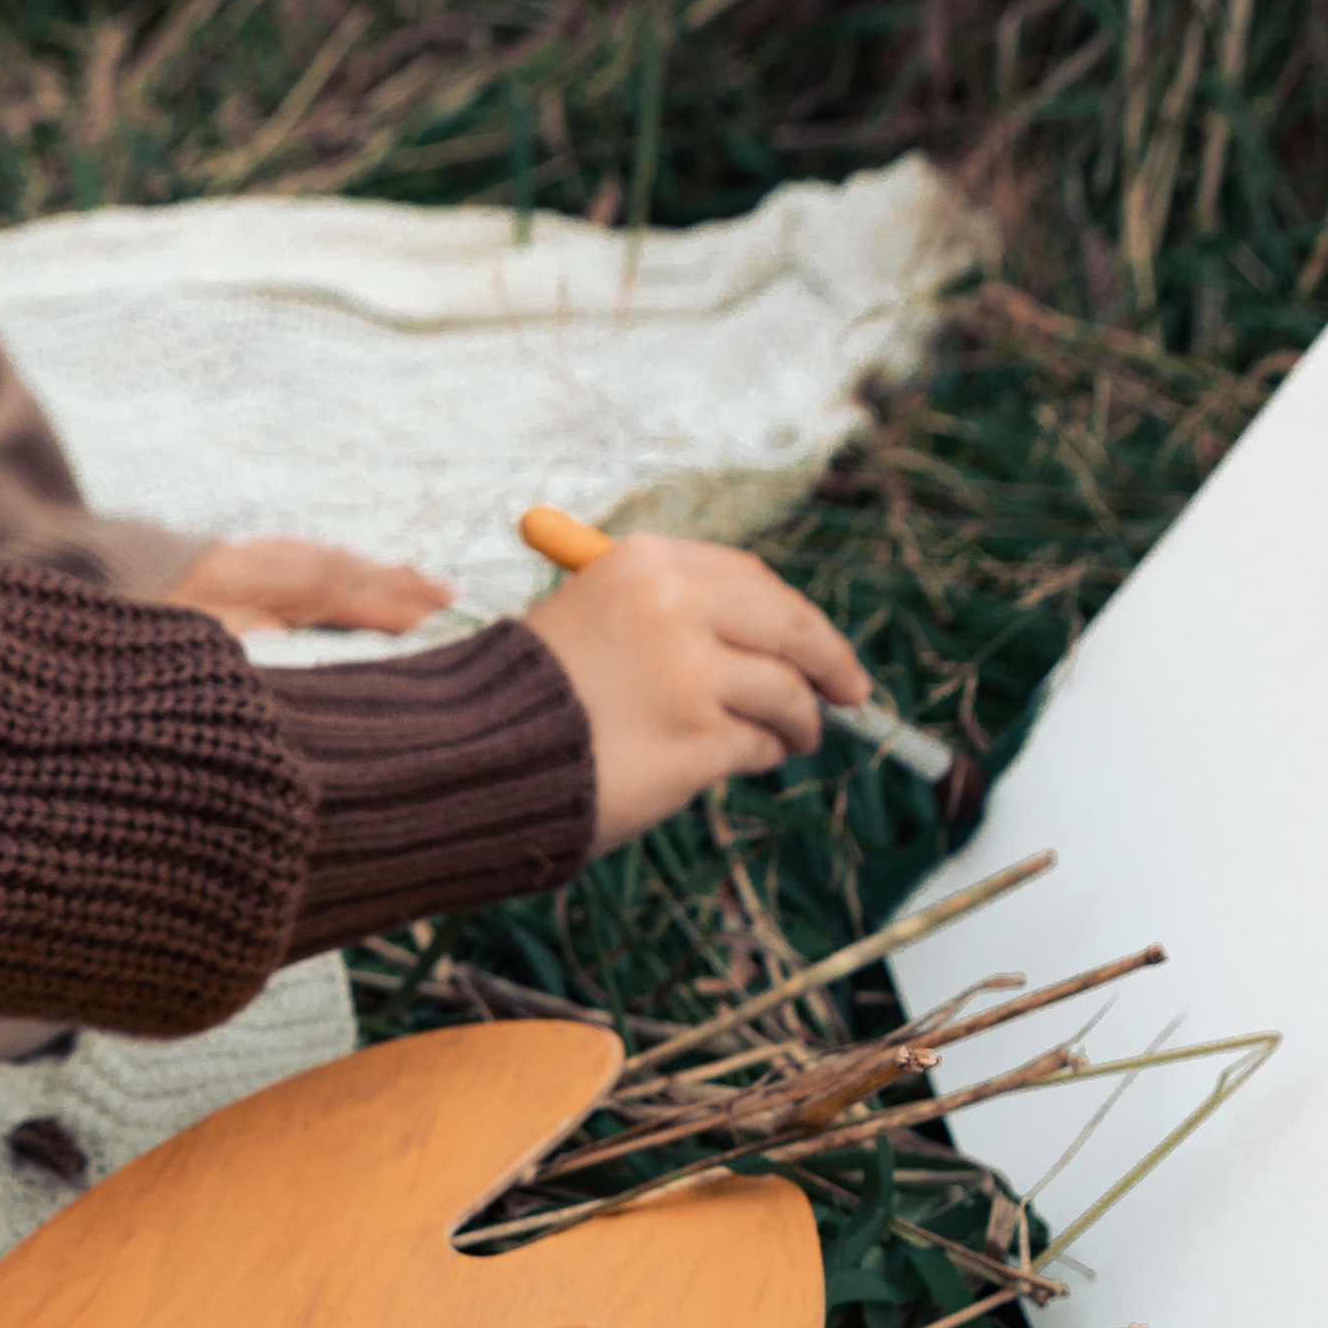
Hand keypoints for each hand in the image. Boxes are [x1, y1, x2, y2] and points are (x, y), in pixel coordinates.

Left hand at [168, 536, 454, 634]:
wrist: (114, 567)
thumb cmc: (152, 610)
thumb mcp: (185, 632)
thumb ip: (232, 635)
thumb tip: (282, 639)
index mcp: (268, 583)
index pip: (347, 595)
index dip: (395, 610)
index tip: (440, 623)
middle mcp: (280, 562)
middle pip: (358, 575)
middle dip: (409, 590)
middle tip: (459, 605)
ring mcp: (274, 553)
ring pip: (347, 564)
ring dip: (391, 577)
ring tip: (436, 591)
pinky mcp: (263, 555)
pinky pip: (326, 559)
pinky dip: (359, 569)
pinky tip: (372, 575)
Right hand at [523, 536, 871, 848]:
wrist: (475, 762)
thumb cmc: (524, 700)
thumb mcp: (588, 618)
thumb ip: (666, 615)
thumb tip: (757, 640)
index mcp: (645, 564)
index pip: (750, 580)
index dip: (790, 614)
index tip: (812, 638)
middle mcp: (675, 607)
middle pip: (790, 625)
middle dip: (830, 661)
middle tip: (851, 691)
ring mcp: (692, 675)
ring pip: (786, 692)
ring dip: (801, 720)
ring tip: (798, 739)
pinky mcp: (698, 740)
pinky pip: (760, 745)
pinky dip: (768, 754)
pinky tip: (760, 760)